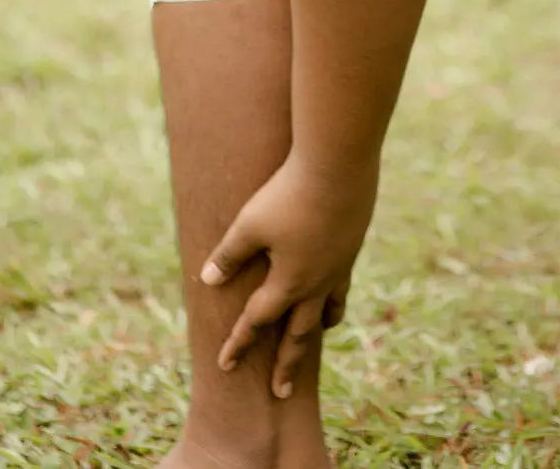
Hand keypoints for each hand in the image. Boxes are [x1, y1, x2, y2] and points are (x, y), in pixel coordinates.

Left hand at [200, 150, 378, 398]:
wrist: (339, 167)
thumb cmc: (288, 195)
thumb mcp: (250, 224)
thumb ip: (230, 255)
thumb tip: (207, 280)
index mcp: (288, 282)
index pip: (257, 322)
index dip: (238, 344)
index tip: (224, 366)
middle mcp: (316, 283)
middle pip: (299, 334)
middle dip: (287, 364)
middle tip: (281, 392)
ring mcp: (339, 268)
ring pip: (328, 311)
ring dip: (317, 329)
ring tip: (314, 338)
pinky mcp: (352, 248)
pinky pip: (342, 286)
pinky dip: (335, 298)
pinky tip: (332, 290)